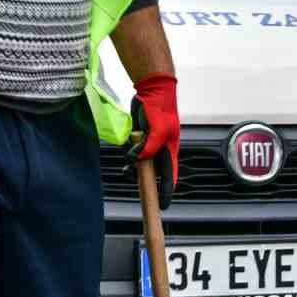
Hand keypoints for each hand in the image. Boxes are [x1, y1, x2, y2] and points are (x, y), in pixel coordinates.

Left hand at [128, 73, 178, 208]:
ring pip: (142, 164)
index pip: (169, 178)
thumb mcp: (157, 130)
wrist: (153, 90)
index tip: (161, 206)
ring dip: (133, 167)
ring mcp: (151, 144)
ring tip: (126, 169)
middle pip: (153, 174)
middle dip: (143, 180)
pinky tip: (127, 149)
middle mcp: (161, 151)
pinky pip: (135, 152)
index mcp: (169, 152)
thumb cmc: (160, 109)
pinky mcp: (141, 138)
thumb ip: (148, 148)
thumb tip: (137, 161)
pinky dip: (130, 153)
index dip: (165, 193)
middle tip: (132, 181)